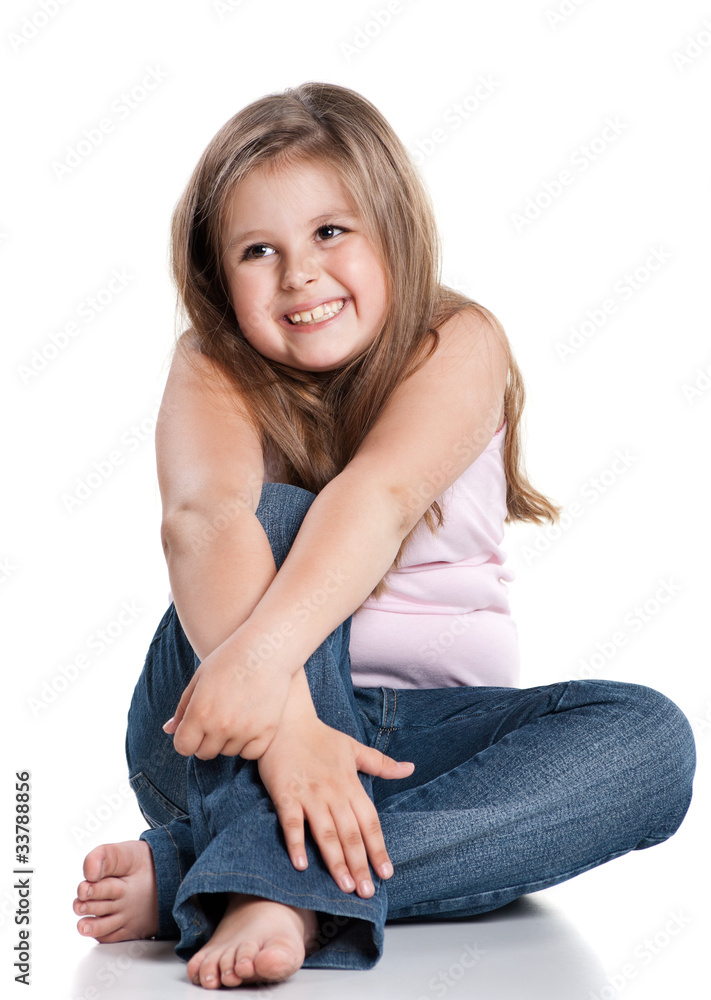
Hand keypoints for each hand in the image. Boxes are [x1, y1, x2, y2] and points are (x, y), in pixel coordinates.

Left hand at [162, 635, 292, 759]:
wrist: (265, 649)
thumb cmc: (229, 660)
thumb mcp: (199, 679)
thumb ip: (183, 708)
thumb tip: (168, 730)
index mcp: (199, 713)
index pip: (183, 747)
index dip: (187, 739)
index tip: (195, 729)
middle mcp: (221, 725)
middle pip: (205, 753)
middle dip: (206, 740)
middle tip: (218, 718)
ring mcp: (245, 730)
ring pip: (229, 752)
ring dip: (229, 740)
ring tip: (236, 714)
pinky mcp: (266, 731)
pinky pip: (251, 753)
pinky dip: (249, 743)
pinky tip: (250, 723)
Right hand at [257, 712, 414, 897]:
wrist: (285, 720)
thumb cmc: (320, 736)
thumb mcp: (354, 748)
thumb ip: (380, 763)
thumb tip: (409, 768)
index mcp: (351, 784)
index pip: (370, 822)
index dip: (379, 848)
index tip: (387, 872)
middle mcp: (333, 792)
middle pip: (351, 834)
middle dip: (361, 864)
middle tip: (367, 892)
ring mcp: (310, 795)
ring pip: (326, 833)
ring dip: (336, 861)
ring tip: (345, 886)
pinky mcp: (286, 795)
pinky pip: (293, 822)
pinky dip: (297, 843)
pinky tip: (302, 865)